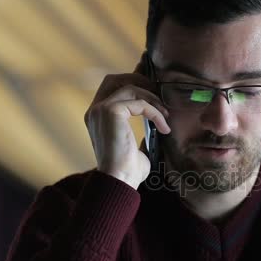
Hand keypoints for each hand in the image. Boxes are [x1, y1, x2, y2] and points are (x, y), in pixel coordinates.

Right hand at [84, 72, 170, 188]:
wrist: (120, 181)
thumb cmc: (128, 170)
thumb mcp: (136, 145)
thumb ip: (142, 130)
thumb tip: (159, 121)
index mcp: (97, 117)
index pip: (111, 88)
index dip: (133, 85)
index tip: (155, 95)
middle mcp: (95, 110)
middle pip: (115, 79)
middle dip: (139, 82)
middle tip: (159, 97)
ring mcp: (100, 109)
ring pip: (130, 88)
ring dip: (152, 99)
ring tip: (165, 115)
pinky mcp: (111, 111)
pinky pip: (139, 102)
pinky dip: (155, 112)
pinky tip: (164, 127)